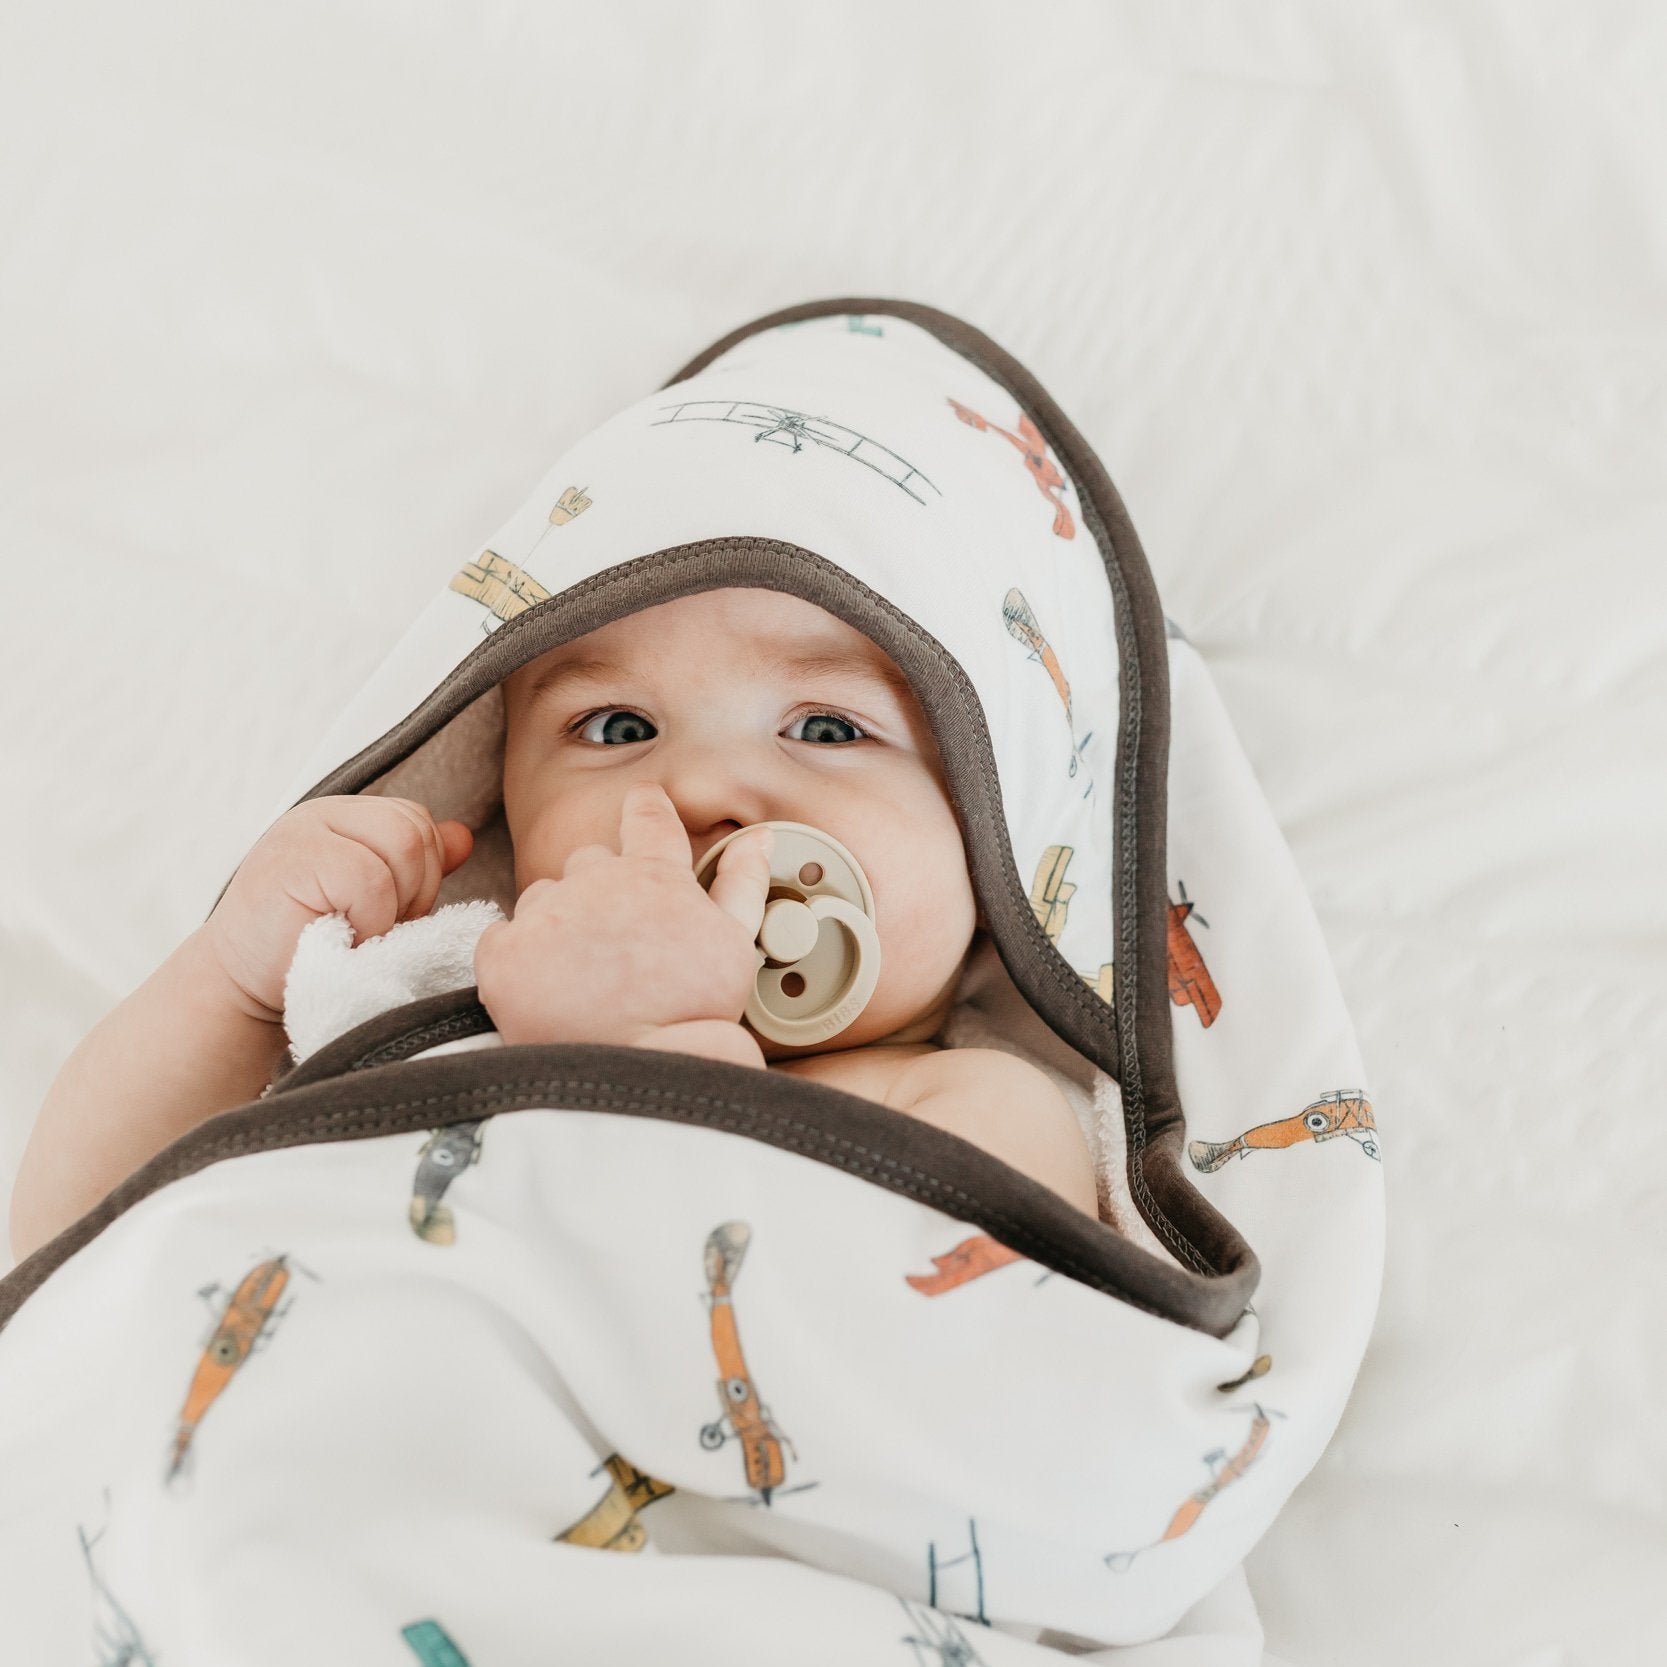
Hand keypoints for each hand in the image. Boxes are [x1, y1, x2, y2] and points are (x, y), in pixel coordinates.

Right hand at [204, 796, 473, 1020]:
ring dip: (390, 907)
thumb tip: (463, 837)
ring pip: (403, 848)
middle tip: (372, 928)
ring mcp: (305, 831)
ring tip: (355, 931)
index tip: (389, 917)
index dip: (421, 877)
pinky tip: (339, 937)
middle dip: (413, 891)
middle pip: (416, 832)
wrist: (241, 990)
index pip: (417, 823)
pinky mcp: (294, 860)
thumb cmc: (309, 949)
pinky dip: (369, 920)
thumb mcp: (375, 903)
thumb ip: (416, 868)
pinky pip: (371, 880)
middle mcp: (324, 815)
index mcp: (345, 819)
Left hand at [474, 781, 774, 1049]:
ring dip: (557, 926)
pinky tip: (545, 990)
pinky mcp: (505, 956)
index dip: (644, 808)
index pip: (646, 816)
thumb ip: (742, 881)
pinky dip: (515, 959)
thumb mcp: (734, 941)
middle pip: (587, 863)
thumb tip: (760, 838)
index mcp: (653, 874)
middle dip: (598, 893)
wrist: (645, 1073)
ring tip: (582, 978)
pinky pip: (499, 940)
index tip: (642, 804)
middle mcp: (595, 882)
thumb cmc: (694, 1013)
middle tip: (617, 946)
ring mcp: (546, 916)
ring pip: (541, 900)